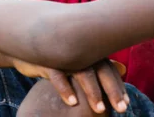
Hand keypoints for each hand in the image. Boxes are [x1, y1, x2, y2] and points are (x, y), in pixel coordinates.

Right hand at [11, 58, 128, 113]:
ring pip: (82, 73)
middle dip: (113, 90)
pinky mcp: (48, 60)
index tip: (126, 103)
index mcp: (90, 50)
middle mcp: (81, 50)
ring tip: (100, 110)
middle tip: (123, 109)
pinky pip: (58, 75)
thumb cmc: (60, 54)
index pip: (109, 69)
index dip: (118, 86)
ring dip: (93, 91)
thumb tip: (122, 69)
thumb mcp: (82, 59)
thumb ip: (101, 64)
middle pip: (102, 70)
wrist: (27, 43)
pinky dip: (65, 89)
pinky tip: (73, 103)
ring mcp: (65, 55)